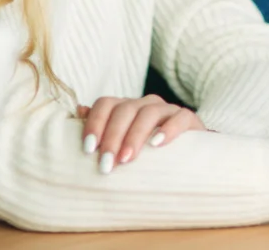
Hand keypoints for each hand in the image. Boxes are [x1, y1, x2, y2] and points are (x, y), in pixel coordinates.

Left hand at [77, 95, 206, 173]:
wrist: (189, 158)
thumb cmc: (148, 154)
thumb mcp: (123, 144)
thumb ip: (103, 128)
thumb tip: (79, 112)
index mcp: (126, 107)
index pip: (105, 103)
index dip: (95, 123)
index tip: (88, 149)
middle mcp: (145, 104)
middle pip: (124, 109)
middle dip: (112, 137)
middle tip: (106, 164)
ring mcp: (168, 109)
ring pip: (148, 112)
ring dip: (135, 136)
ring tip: (127, 159)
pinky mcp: (189, 118)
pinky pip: (180, 117)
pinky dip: (168, 129)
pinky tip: (157, 144)